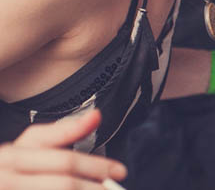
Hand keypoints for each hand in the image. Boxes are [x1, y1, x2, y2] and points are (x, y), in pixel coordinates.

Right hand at [0, 109, 127, 187]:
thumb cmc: (6, 168)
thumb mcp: (28, 145)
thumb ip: (62, 132)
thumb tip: (96, 115)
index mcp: (11, 158)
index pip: (64, 161)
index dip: (97, 166)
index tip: (120, 171)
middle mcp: (7, 180)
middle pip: (64, 185)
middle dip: (95, 188)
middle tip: (115, 189)